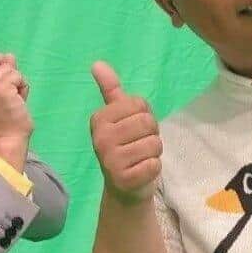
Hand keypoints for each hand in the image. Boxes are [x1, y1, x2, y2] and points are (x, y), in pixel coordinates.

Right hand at [0, 42, 32, 167]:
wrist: (8, 140)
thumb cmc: (4, 119)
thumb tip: (8, 57)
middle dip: (0, 61)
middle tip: (8, 79)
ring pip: (7, 66)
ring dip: (17, 80)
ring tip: (13, 98)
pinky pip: (17, 75)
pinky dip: (22, 86)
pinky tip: (18, 101)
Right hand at [89, 62, 161, 205]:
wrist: (124, 188)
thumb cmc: (125, 147)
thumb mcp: (118, 117)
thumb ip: (110, 90)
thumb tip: (97, 63)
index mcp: (99, 119)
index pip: (140, 105)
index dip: (145, 117)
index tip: (133, 130)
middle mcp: (100, 138)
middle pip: (148, 123)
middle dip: (151, 135)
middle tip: (139, 146)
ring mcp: (110, 160)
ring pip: (153, 144)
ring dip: (153, 153)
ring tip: (140, 159)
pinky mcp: (123, 179)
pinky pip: (154, 164)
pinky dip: (153, 168)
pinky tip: (141, 172)